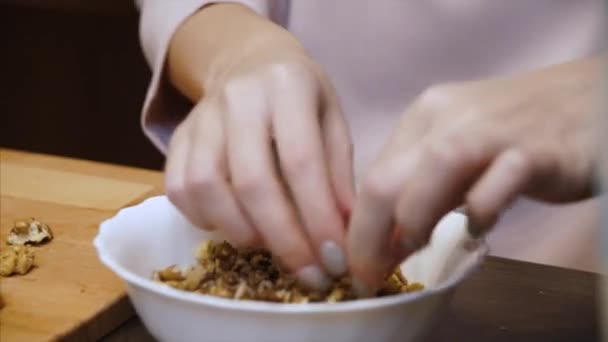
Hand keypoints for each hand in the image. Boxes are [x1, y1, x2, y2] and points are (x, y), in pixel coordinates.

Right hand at [165, 28, 354, 288]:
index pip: (301, 161)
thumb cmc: (302, 97)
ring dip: (242, 232)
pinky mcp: (176, 138)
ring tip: (272, 248)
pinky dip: (206, 220)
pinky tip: (236, 226)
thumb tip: (344, 238)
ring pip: (206, 188)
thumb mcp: (333, 122)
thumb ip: (338, 175)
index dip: (318, 218)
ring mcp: (200, 117)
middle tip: (309, 273)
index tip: (335, 259)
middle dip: (283, 239)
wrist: (249, 61)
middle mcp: (238, 97)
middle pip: (252, 181)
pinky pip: (178, 189)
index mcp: (288, 86)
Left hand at [347, 57, 601, 288]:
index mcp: (423, 117)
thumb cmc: (512, 132)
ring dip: (414, 221)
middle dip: (367, 236)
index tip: (359, 262)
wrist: (586, 101)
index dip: (357, 227)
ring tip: (415, 248)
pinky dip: (481, 213)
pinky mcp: (536, 151)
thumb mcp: (454, 148)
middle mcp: (449, 117)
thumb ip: (421, 187)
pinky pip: (499, 184)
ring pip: (434, 169)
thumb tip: (385, 239)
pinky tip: (479, 227)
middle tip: (370, 273)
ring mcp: (493, 131)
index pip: (371, 176)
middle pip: (385, 178)